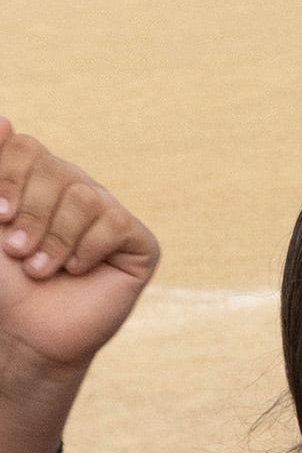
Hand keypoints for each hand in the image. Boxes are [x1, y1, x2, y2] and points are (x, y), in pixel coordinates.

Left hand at [0, 124, 157, 371]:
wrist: (24, 332)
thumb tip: (5, 120)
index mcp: (35, 179)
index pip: (26, 147)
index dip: (9, 178)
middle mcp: (73, 189)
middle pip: (55, 168)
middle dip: (29, 214)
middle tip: (16, 251)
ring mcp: (107, 214)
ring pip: (84, 196)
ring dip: (54, 239)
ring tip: (41, 269)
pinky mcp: (137, 243)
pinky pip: (115, 224)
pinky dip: (87, 249)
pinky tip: (76, 271)